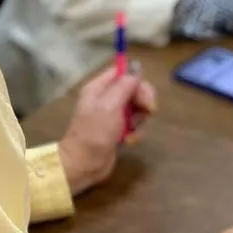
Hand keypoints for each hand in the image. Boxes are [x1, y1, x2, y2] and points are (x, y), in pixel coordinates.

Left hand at [57, 67, 156, 194]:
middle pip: (133, 90)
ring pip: (137, 109)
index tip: (144, 94)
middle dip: (143, 101)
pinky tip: (128, 141)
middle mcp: (106, 98)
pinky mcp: (118, 131)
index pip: (123, 73)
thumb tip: (136, 68)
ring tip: (130, 130)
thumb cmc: (94, 132)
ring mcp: (112, 115)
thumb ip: (125, 85)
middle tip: (148, 111)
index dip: (137, 81)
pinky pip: (135, 125)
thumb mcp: (110, 105)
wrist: (85, 164)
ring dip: (139, 120)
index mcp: (99, 88)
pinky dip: (135, 133)